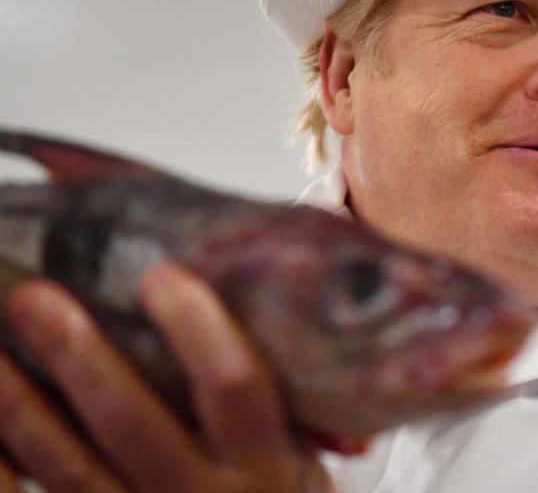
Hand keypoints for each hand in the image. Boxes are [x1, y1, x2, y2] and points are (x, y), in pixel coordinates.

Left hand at [0, 264, 334, 491]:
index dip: (196, 328)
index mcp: (267, 464)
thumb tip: (246, 291)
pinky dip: (15, 455)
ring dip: (21, 406)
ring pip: (71, 468)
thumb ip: (273, 395)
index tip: (160, 276)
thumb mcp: (303, 452)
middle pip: (132, 421)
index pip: (234, 386)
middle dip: (79, 356)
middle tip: (35, 298)